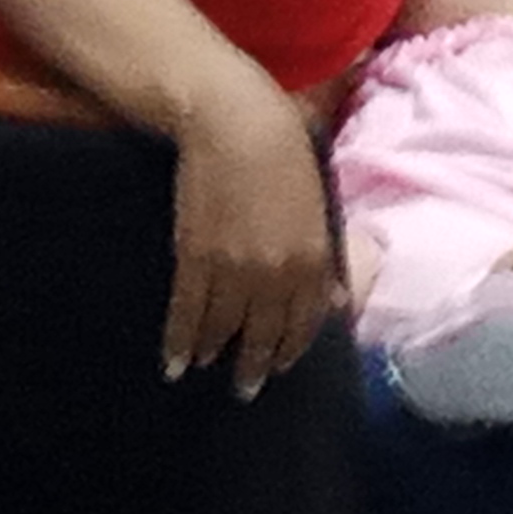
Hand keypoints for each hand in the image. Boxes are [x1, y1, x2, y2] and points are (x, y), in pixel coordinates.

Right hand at [165, 72, 340, 397]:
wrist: (236, 124)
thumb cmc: (284, 152)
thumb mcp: (318, 206)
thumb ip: (328, 258)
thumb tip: (337, 300)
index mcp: (315, 260)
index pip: (305, 322)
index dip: (291, 348)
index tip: (280, 366)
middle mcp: (279, 274)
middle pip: (266, 333)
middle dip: (255, 366)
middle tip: (245, 389)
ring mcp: (236, 270)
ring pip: (225, 327)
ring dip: (215, 354)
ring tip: (205, 369)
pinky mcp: (197, 258)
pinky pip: (189, 312)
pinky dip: (180, 340)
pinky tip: (175, 361)